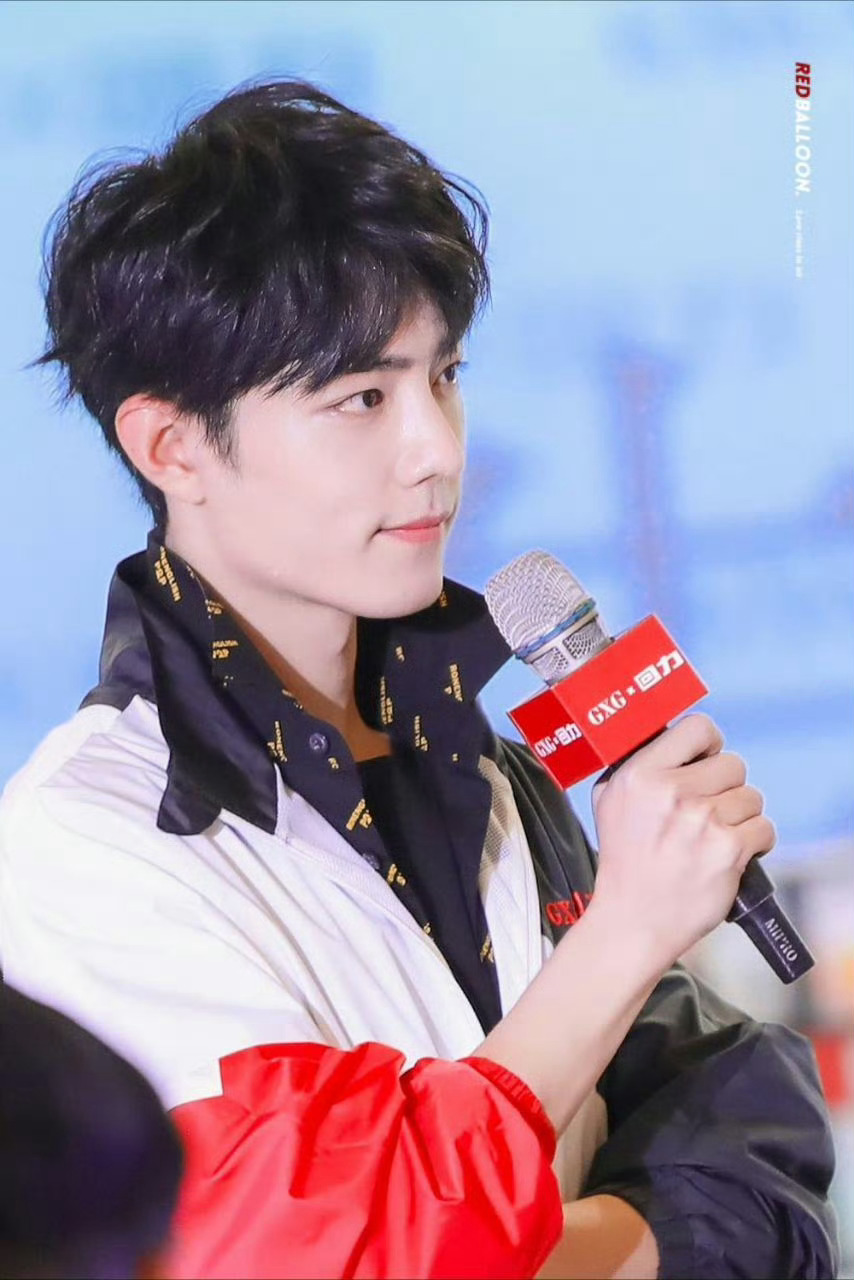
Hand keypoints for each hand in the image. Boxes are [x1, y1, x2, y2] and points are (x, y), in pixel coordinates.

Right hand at [589, 713, 775, 968]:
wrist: (633, 920)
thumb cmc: (624, 860)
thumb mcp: (608, 800)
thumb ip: (637, 765)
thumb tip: (669, 739)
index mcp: (640, 774)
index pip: (698, 727)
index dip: (709, 744)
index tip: (705, 761)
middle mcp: (670, 792)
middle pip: (733, 763)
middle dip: (726, 787)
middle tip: (708, 810)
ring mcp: (701, 821)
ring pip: (752, 797)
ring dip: (740, 816)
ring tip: (715, 836)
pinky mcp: (728, 851)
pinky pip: (764, 829)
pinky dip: (754, 843)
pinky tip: (730, 854)